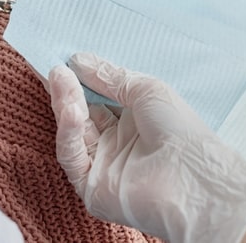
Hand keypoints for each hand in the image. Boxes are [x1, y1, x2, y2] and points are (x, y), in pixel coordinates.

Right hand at [49, 53, 245, 242]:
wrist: (192, 177)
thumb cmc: (180, 130)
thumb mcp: (145, 89)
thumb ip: (110, 77)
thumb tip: (78, 60)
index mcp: (133, 121)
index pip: (97, 98)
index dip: (80, 80)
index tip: (63, 59)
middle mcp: (116, 143)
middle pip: (81, 114)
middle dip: (67, 90)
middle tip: (54, 67)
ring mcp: (102, 165)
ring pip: (73, 133)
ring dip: (65, 104)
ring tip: (60, 79)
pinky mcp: (90, 187)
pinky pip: (71, 156)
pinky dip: (67, 131)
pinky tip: (71, 109)